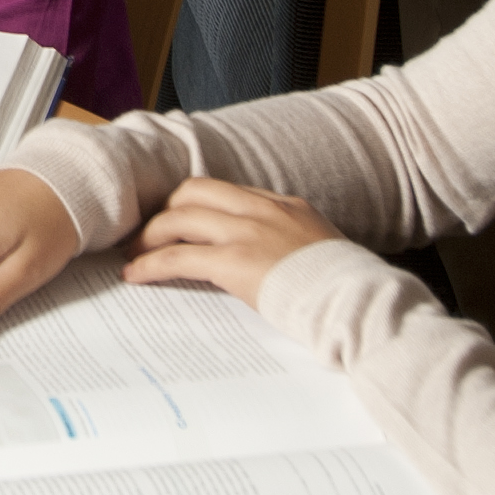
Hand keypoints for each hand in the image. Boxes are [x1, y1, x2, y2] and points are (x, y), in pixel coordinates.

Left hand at [124, 175, 343, 307]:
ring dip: (150, 236)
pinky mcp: (235, 262)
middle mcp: (264, 210)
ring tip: (133, 254)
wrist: (360, 303)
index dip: (196, 204)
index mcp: (286, 205)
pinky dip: (151, 264)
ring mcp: (248, 232)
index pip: (228, 191)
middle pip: (195, 191)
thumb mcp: (322, 253)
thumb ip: (294, 247)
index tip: (179, 218)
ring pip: (179, 217)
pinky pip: (178, 256)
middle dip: (166, 210)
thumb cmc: (349, 291)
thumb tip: (277, 264)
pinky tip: (136, 275)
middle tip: (148, 233)